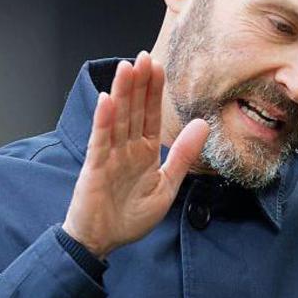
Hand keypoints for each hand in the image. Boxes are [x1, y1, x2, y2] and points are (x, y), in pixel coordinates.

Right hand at [62, 51, 209, 258]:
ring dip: (122, 93)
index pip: (151, 116)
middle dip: (139, 84)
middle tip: (144, 56)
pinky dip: (103, 121)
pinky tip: (107, 100)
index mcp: (144, 153)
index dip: (155, 91)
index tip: (159, 65)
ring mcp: (109, 156)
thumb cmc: (130, 217)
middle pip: (134, 111)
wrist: (103, 242)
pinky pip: (100, 141)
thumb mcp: (167, 186)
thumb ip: (184, 155)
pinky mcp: (95, 168)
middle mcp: (126, 149)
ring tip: (127, 68)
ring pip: (118, 119)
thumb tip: (202, 124)